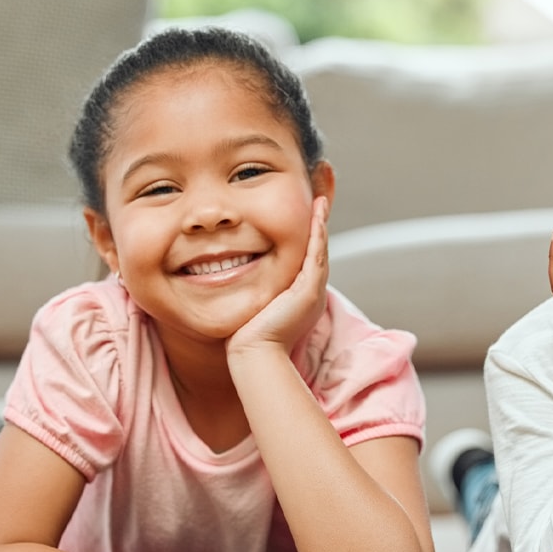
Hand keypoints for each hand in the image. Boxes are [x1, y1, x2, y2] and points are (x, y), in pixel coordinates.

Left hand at [227, 197, 329, 357]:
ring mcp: (313, 290)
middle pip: (317, 249)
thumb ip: (252, 287)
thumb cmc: (247, 334)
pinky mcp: (310, 290)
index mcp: (301, 294)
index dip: (308, 233)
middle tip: (320, 198)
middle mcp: (311, 290)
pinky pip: (316, 254)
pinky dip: (318, 233)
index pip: (306, 256)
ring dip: (321, 222)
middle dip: (318, 222)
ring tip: (321, 200)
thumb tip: (231, 273)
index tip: (305, 212)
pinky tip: (316, 213)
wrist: (254, 353)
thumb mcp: (253, 303)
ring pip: (320, 248)